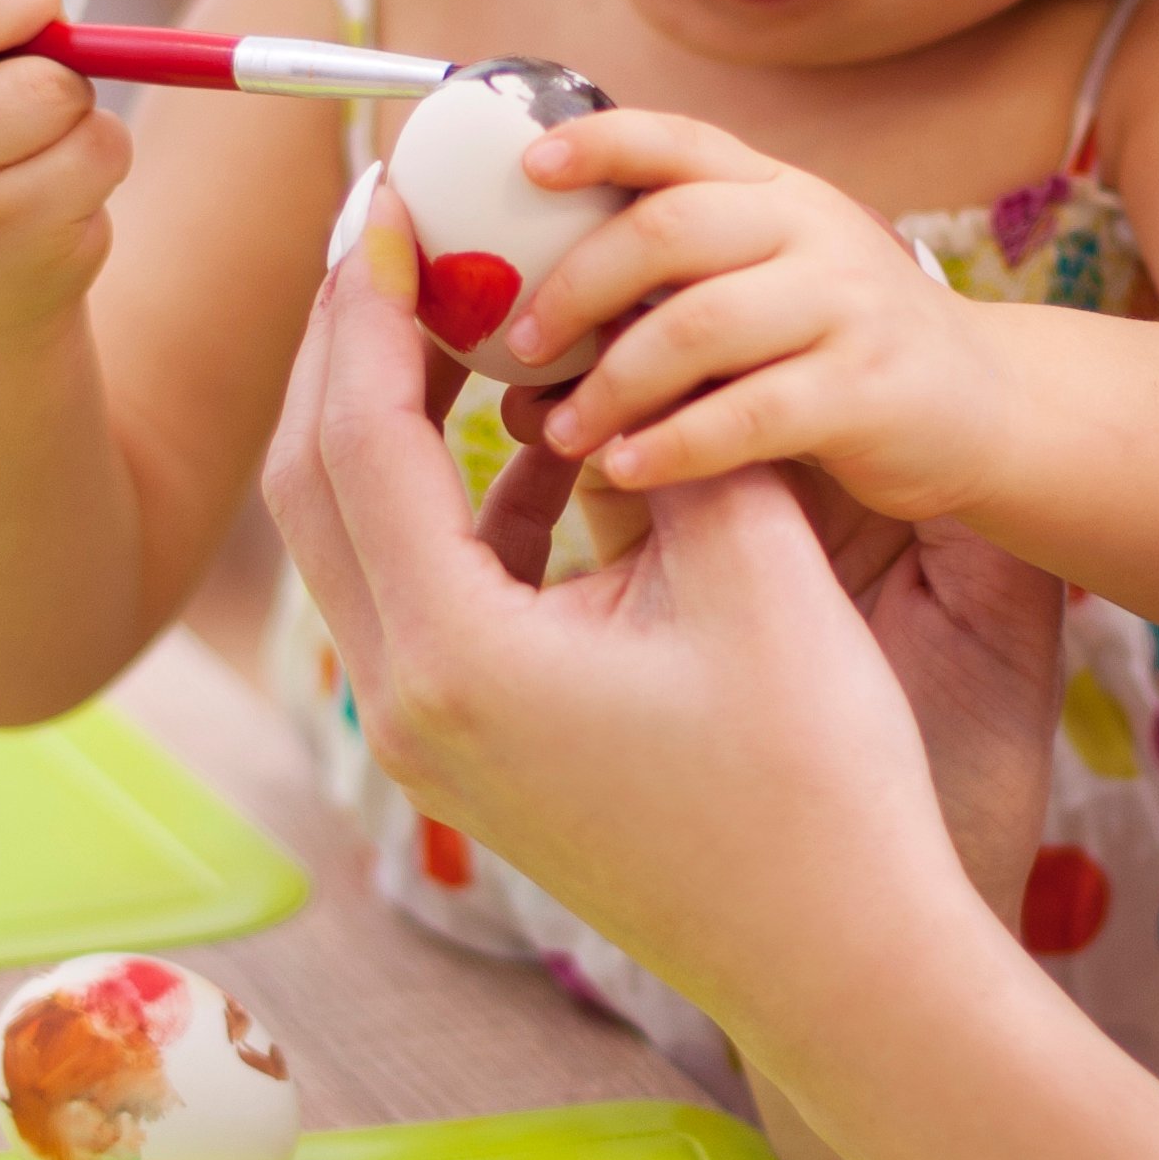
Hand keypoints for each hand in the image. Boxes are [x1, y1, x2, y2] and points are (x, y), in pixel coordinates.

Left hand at [267, 196, 1013, 1042]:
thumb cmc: (814, 774)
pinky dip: (458, 502)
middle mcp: (406, 701)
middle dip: (350, 346)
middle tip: (393, 235)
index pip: (363, 435)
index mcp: (455, 654)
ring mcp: (426, 739)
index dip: (376, 303)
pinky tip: (546, 441)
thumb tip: (604, 327)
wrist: (841, 957)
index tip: (395, 202)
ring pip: (360, 537)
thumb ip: (664, 431)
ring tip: (462, 311)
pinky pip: (422, 591)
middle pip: (318, 482)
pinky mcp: (467, 752)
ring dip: (396, 421)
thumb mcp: (750, 566)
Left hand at [505, 112, 1006, 518]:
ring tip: (561, 429)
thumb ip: (680, 280)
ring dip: (612, 381)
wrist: (988, 403)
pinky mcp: (867, 390)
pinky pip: (750, 414)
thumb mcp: (774, 278)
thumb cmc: (842, 347)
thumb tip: (526, 329)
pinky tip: (626, 469)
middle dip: (576, 285)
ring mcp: (847, 306)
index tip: (524, 168)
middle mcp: (813, 230)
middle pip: (669, 229)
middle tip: (519, 343)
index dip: (598, 143)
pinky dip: (674, 444)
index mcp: (777, 191)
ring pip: (700, 325)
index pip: (678, 140)